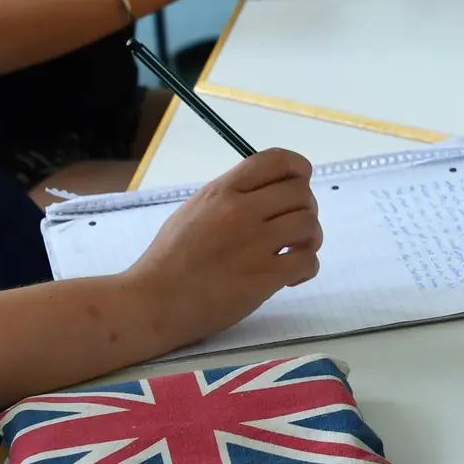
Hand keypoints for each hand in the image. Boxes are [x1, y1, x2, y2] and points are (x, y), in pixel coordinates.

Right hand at [126, 149, 321, 345]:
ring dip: (310, 238)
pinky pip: (308, 261)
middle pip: (301, 193)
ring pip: (309, 224)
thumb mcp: (195, 210)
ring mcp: (254, 244)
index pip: (277, 160)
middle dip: (306, 208)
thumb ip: (229, 196)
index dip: (299, 169)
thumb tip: (267, 191)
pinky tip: (290, 277)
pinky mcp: (264, 277)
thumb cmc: (169, 258)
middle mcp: (241, 211)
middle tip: (294, 228)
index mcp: (223, 192)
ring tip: (294, 252)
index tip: (300, 183)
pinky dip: (307, 267)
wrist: (153, 302)